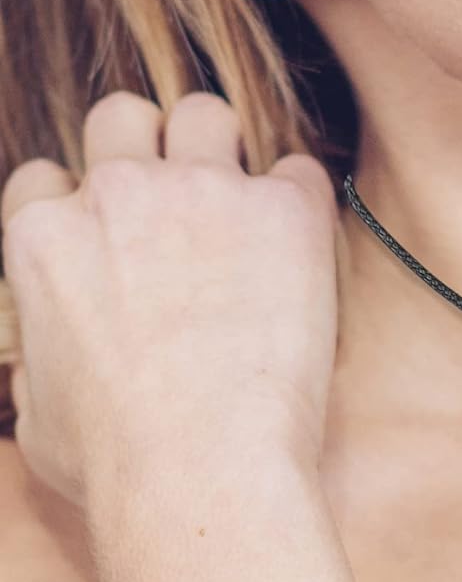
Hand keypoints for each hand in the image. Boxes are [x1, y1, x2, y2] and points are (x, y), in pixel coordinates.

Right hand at [0, 89, 339, 515]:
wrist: (203, 466)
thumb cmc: (118, 463)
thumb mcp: (37, 416)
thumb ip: (37, 365)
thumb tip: (46, 368)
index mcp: (44, 237)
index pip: (49, 177)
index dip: (84, 202)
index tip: (116, 236)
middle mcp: (117, 194)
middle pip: (123, 117)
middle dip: (150, 144)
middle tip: (184, 196)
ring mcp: (204, 191)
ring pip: (208, 115)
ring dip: (225, 147)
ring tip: (248, 201)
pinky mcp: (283, 208)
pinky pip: (300, 169)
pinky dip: (301, 198)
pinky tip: (304, 242)